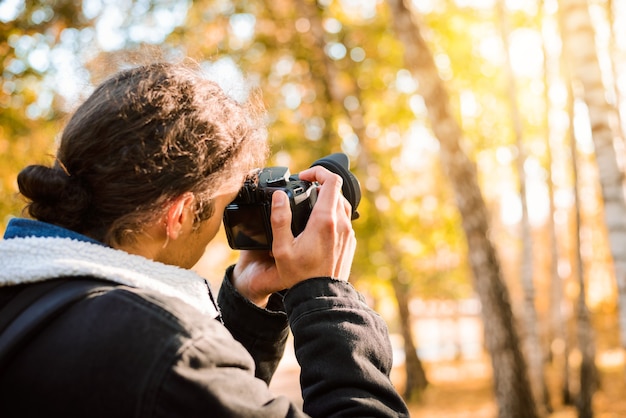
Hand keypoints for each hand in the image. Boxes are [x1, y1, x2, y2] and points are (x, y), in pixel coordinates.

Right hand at [231, 166, 355, 306]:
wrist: (320, 297)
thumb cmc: (299, 275)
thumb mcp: (282, 247)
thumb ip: (280, 218)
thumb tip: (279, 195)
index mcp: (325, 220)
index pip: (332, 180)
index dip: (318, 172)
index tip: (304, 177)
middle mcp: (341, 224)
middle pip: (336, 190)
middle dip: (320, 185)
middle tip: (303, 190)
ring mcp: (348, 233)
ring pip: (342, 205)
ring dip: (327, 200)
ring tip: (309, 206)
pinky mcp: (349, 243)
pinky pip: (343, 220)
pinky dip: (332, 214)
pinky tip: (316, 226)